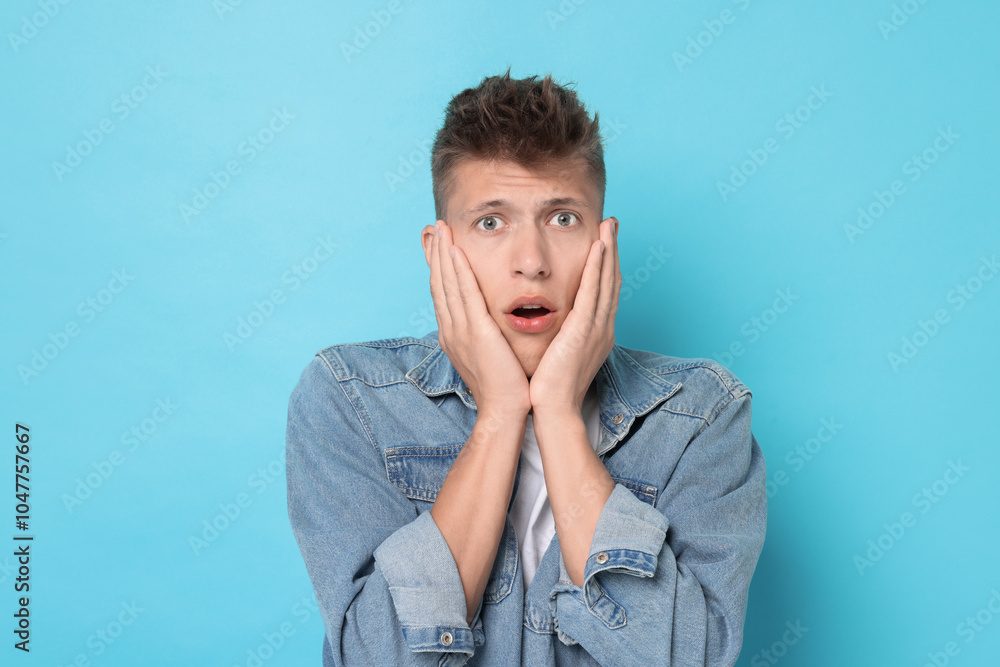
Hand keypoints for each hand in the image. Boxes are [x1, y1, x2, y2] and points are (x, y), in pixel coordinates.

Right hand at [428, 220, 531, 416]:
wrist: (504, 411)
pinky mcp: (475, 331)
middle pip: (439, 284)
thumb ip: (487, 335)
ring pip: (448, 284)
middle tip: (434, 228)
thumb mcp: (490, 355)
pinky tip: (457, 251)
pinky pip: (465, 294)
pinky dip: (458, 270)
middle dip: (436, 254)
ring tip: (441, 229)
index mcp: (455, 335)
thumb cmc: (505, 386)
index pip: (443, 294)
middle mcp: (452, 329)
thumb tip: (490, 323)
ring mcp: (460, 330)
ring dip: (444, 254)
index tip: (438, 246)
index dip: (439, 268)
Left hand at [529, 217, 619, 413]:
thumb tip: (556, 325)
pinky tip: (598, 247)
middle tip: (612, 223)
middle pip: (611, 280)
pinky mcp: (584, 331)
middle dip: (612, 250)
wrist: (553, 410)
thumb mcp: (561, 354)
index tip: (603, 242)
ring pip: (606, 281)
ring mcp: (597, 328)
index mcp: (597, 333)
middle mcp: (603, 327)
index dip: (606, 265)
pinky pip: (593, 293)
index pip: (603, 291)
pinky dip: (597, 268)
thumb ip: (563, 335)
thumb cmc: (552, 387)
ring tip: (609, 225)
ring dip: (609, 250)